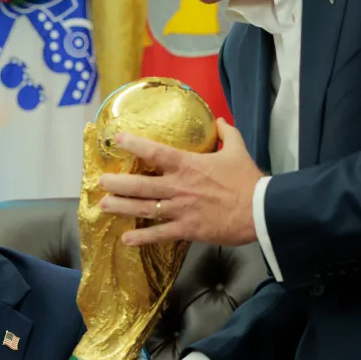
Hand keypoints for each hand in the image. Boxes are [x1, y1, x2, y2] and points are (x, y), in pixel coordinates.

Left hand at [98, 119, 262, 246]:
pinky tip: (126, 239)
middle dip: (118, 184)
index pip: (156, 152)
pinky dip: (142, 238)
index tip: (117, 139)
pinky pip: (160, 234)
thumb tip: (219, 120)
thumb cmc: (248, 180)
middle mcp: (179, 187)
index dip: (134, 144)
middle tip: (100, 182)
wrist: (259, 210)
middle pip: (141, 184)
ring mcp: (181, 209)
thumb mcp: (237, 150)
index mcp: (188, 165)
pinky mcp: (187, 229)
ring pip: (145, 208)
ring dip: (122, 207)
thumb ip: (227, 133)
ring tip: (103, 206)